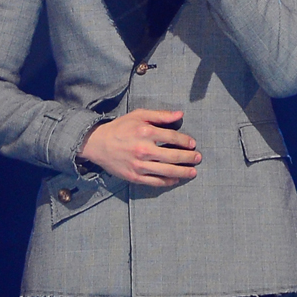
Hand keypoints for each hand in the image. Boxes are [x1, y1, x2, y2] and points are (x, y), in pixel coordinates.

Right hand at [78, 109, 201, 186]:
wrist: (98, 144)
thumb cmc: (120, 128)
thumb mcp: (139, 115)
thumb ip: (160, 115)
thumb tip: (180, 114)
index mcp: (145, 132)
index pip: (172, 137)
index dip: (185, 141)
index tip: (192, 144)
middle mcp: (143, 150)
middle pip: (173, 155)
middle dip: (189, 157)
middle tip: (198, 158)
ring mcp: (139, 165)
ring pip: (167, 171)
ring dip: (183, 172)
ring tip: (193, 172)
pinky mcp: (134, 177)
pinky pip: (155, 182)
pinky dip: (168, 181)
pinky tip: (176, 179)